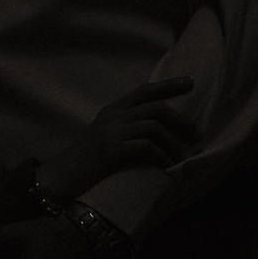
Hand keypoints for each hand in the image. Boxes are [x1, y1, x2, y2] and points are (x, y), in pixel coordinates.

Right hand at [35, 76, 198, 202]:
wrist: (60, 177)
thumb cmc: (86, 162)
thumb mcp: (105, 136)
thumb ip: (126, 129)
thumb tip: (157, 131)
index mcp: (112, 111)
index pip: (144, 90)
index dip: (169, 85)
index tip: (190, 82)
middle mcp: (113, 117)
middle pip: (155, 108)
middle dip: (181, 121)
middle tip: (196, 134)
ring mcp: (111, 132)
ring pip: (154, 127)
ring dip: (173, 144)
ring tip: (181, 158)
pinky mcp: (111, 150)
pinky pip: (145, 147)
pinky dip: (161, 156)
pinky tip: (166, 166)